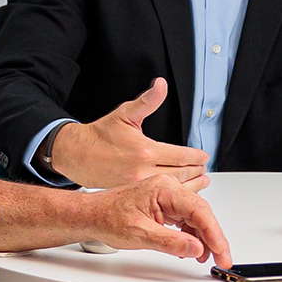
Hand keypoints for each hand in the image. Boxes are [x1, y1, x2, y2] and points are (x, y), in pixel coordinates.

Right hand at [48, 78, 209, 187]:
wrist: (77, 154)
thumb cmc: (100, 135)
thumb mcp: (125, 114)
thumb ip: (147, 101)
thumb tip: (161, 85)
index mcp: (144, 150)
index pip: (181, 156)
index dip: (197, 157)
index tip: (204, 156)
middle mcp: (141, 170)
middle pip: (181, 174)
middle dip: (196, 171)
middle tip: (204, 168)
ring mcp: (136, 185)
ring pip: (171, 188)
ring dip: (190, 185)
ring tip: (200, 181)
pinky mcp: (131, 193)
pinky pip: (158, 196)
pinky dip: (173, 194)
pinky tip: (180, 191)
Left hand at [86, 174, 233, 270]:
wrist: (92, 216)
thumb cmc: (108, 217)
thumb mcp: (139, 234)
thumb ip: (170, 242)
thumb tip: (196, 248)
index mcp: (164, 189)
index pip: (198, 210)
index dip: (213, 232)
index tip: (221, 250)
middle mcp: (168, 190)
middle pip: (201, 214)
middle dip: (213, 238)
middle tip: (222, 258)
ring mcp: (167, 198)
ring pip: (195, 219)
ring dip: (203, 239)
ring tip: (206, 258)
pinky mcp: (165, 207)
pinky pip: (185, 221)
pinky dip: (191, 237)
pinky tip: (191, 250)